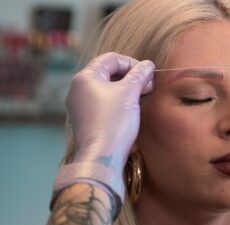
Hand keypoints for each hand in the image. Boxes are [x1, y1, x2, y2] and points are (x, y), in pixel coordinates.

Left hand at [66, 52, 154, 173]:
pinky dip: (118, 100)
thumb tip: (148, 65)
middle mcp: (78, 89)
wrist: (101, 156)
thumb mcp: (130, 93)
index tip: (147, 73)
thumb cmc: (114, 122)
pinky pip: (103, 102)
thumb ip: (139, 75)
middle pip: (108, 73)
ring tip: (143, 94)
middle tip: (149, 84)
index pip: (111, 59)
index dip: (132, 63)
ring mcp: (80, 105)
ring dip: (126, 88)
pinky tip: (131, 108)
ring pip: (107, 88)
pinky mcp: (86, 120)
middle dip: (131, 76)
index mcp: (85, 77)